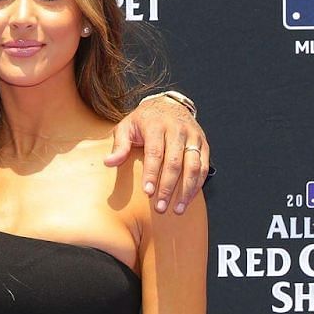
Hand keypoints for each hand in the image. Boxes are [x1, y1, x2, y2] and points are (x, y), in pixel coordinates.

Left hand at [105, 91, 209, 213]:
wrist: (169, 104)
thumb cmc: (144, 120)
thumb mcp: (127, 127)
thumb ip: (119, 145)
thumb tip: (109, 163)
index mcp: (156, 125)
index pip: (155, 152)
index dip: (152, 173)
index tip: (148, 192)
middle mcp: (177, 130)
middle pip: (175, 162)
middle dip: (167, 187)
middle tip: (160, 207)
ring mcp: (193, 136)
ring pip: (193, 166)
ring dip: (186, 190)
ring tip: (176, 209)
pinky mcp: (203, 144)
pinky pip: (204, 167)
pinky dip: (197, 185)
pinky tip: (188, 199)